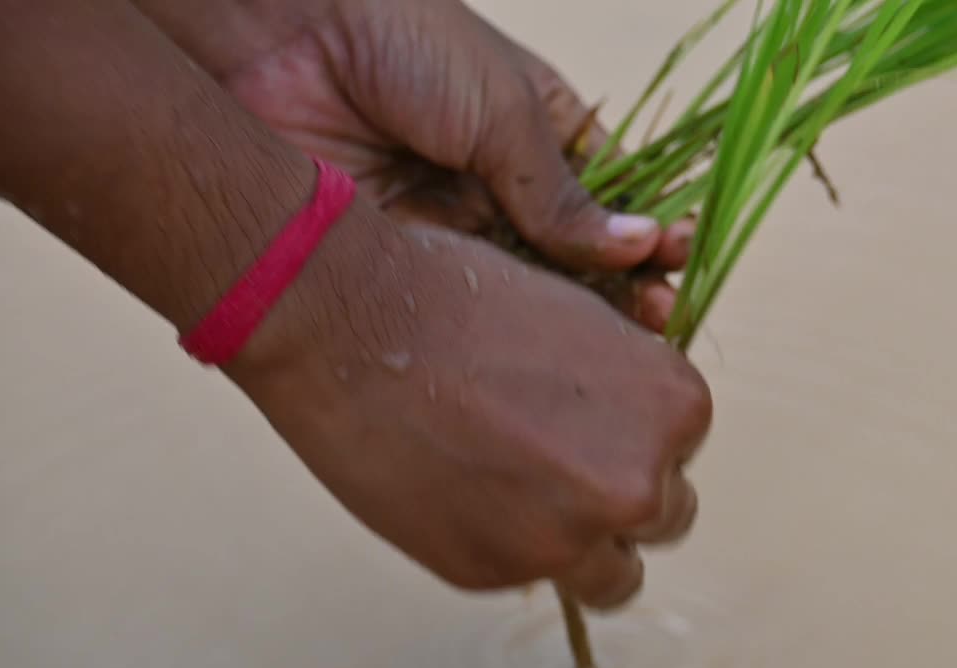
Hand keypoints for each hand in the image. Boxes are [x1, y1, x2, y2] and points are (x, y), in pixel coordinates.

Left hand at [139, 0, 690, 331]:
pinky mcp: (400, 250)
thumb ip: (563, 194)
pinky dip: (501, 320)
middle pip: (571, 248)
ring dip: (568, 312)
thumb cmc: (404, 42)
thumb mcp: (504, 112)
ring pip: (522, 281)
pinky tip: (541, 346)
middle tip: (658, 318)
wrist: (277, 33)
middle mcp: (498, 178)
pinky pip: (461, 295)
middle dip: (617, 282)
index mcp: (540, 127)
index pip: (609, 191)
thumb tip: (642, 245)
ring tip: (617, 344)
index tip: (680, 258)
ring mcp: (450, 217)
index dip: (645, 228)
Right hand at [227, 209, 709, 607]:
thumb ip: (628, 388)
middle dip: (617, 493)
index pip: (683, 447)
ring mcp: (569, 537)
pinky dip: (510, 548)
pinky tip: (465, 495)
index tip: (586, 420)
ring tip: (525, 499)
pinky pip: (533, 579)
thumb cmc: (460, 297)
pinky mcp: (498, 572)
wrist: (351, 321)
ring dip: (585, 547)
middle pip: (662, 514)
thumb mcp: (582, 321)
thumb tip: (640, 439)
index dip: (634, 435)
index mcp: (674, 406)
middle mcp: (638, 482)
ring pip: (616, 574)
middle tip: (552, 459)